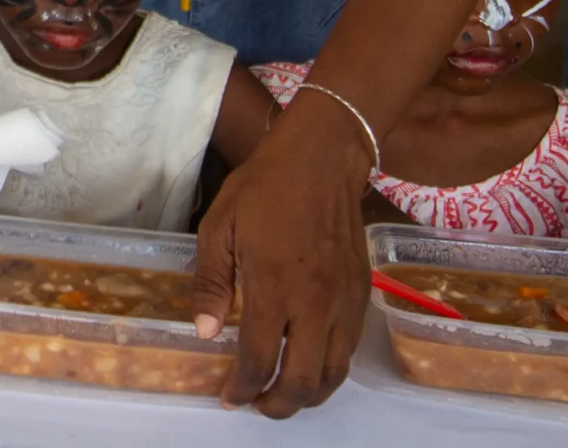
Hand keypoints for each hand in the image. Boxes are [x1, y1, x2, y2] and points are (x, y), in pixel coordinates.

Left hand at [192, 101, 367, 416]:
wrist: (321, 161)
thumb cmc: (263, 189)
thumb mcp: (219, 228)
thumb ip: (212, 283)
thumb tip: (205, 331)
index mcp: (275, 288)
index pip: (260, 360)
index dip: (241, 388)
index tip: (228, 398)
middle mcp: (316, 305)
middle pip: (303, 381)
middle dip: (277, 405)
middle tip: (256, 405)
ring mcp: (345, 303)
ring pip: (334, 373)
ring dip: (308, 395)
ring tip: (282, 395)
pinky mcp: (362, 295)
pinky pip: (350, 349)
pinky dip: (331, 370)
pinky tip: (310, 365)